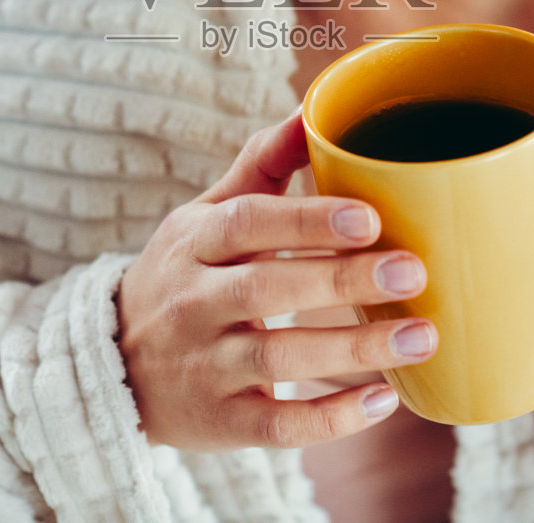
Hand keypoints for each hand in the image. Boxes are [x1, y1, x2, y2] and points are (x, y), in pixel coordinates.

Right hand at [116, 110, 437, 450]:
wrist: (112, 366)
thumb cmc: (184, 275)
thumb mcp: (205, 216)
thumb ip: (260, 165)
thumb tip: (313, 108)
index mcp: (195, 243)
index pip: (247, 224)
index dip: (306, 219)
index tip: (370, 216)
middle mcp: (194, 303)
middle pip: (266, 289)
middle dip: (342, 279)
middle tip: (413, 271)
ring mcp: (205, 366)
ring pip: (278, 358)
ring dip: (354, 349)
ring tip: (421, 337)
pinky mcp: (220, 423)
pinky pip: (277, 426)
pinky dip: (331, 419)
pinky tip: (384, 400)